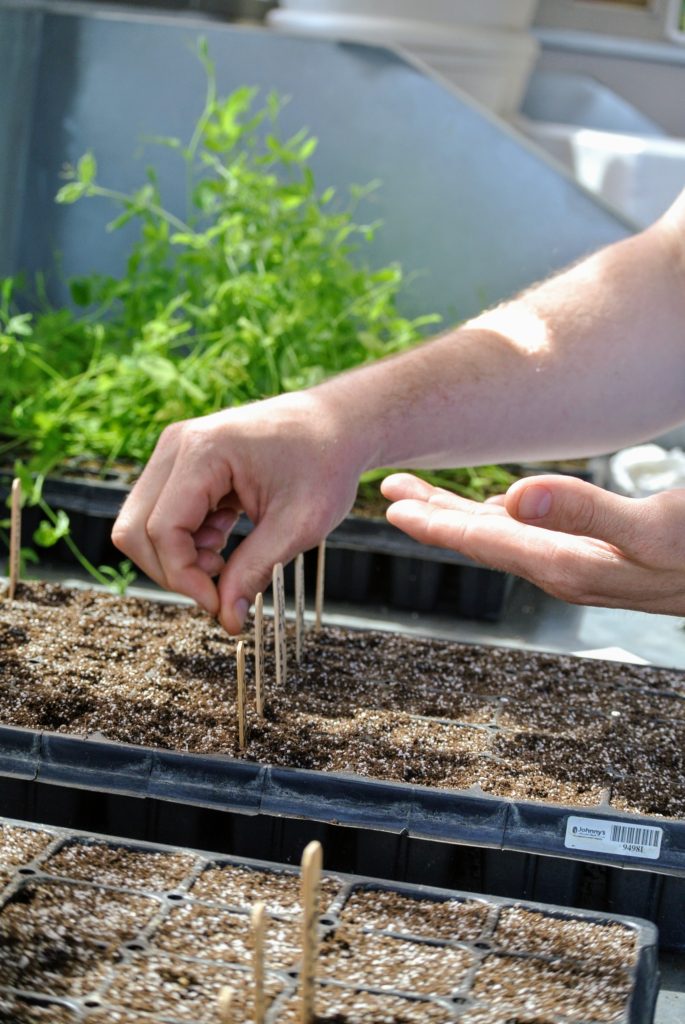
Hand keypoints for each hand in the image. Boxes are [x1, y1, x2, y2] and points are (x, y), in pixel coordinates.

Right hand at [112, 392, 363, 632]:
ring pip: (143, 525)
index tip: (217, 604)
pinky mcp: (182, 466)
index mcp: (204, 451)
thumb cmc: (326, 461)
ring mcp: (176, 453)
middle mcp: (177, 446)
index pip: (163, 529)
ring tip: (226, 560)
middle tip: (217, 589)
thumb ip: (256, 570)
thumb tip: (227, 618)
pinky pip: (162, 516)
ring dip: (179, 557)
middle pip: (136, 528)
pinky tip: (224, 541)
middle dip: (172, 570)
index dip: (183, 576)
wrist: (337, 424)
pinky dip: (187, 542)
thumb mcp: (300, 524)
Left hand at [381, 472, 684, 614]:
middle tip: (392, 489)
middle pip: (482, 539)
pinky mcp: (593, 552)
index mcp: (567, 563)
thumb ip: (585, 513)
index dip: (435, 521)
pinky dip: (498, 517)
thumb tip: (512, 498)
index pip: (484, 541)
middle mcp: (564, 567)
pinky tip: (495, 508)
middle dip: (433, 514)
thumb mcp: (652, 530)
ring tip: (423, 495)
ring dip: (458, 513)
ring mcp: (578, 561)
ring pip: (502, 535)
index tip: (394, 504)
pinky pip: (530, 534)